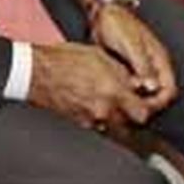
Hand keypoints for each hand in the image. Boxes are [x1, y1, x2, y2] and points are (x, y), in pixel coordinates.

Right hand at [28, 42, 153, 131]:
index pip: (142, 113)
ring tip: (111, 103)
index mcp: (112, 91)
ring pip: (114, 128)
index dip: (147, 108)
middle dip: (133, 116)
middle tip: (130, 103)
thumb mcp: (100, 56)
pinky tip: (95, 104)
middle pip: (130, 126)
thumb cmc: (66, 59)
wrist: (37, 73)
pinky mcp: (79, 124)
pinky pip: (97, 126)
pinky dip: (100, 119)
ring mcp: (91, 120)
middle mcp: (104, 110)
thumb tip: (136, 82)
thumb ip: (122, 72)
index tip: (145, 101)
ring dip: (117, 119)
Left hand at [89, 5, 177, 116]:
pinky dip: (126, 95)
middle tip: (127, 110)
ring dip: (135, 102)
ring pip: (144, 94)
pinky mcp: (128, 71)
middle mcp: (153, 67)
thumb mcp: (130, 44)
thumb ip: (142, 65)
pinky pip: (132, 89)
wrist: (103, 13)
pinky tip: (113, 98)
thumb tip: (153, 88)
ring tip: (118, 106)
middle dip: (146, 106)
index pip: (169, 90)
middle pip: (158, 96)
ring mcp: (141, 69)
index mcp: (159, 59)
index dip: (159, 103)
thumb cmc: (118, 24)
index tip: (143, 109)